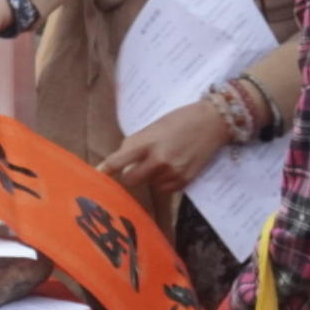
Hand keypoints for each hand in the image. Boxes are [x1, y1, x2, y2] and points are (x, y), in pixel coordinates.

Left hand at [98, 99, 232, 196]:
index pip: (121, 159)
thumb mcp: (154, 127)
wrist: (212, 123)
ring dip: (151, 177)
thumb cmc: (180, 120)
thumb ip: (137, 144)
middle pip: (131, 180)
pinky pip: (164, 188)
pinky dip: (164, 181)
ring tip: (164, 159)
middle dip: (130, 175)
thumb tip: (121, 162)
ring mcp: (172, 172)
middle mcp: (159, 160)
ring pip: (149, 184)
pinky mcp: (183, 181)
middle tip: (136, 167)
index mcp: (148, 142)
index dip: (107, 169)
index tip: (97, 175)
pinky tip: (173, 166)